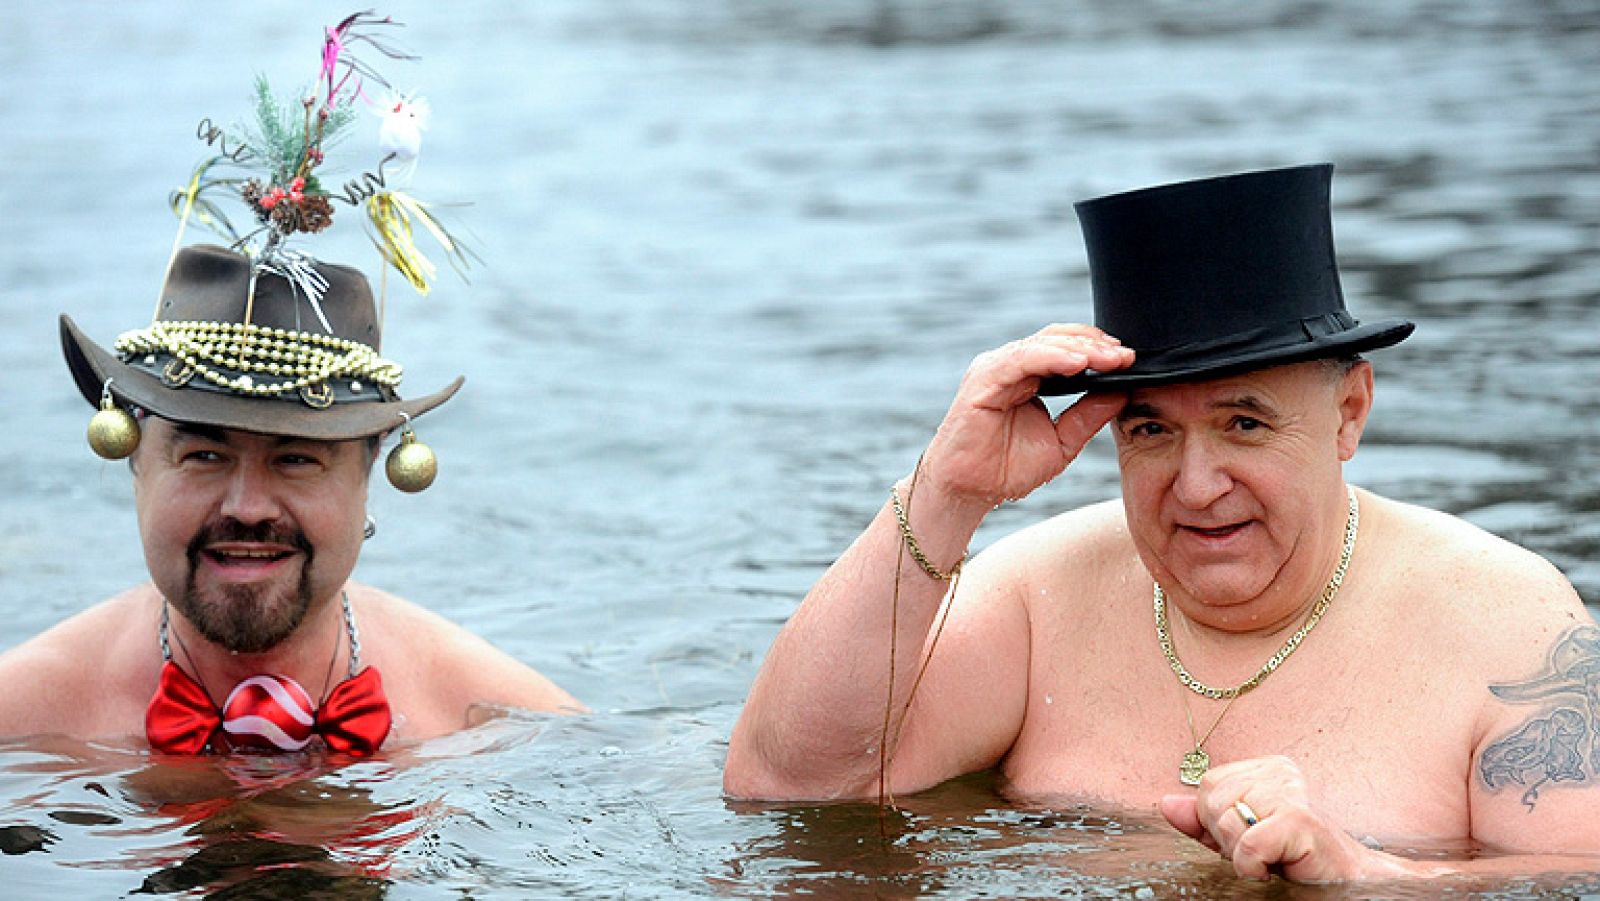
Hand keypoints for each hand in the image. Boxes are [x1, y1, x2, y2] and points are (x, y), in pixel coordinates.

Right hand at [919, 324, 1132, 509]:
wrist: (967, 491)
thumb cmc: (1004, 469)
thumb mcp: (1062, 442)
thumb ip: (1088, 416)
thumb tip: (1122, 392)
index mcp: (1028, 377)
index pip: (1067, 349)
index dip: (1099, 351)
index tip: (1130, 360)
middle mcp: (1010, 367)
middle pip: (1058, 339)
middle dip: (1095, 346)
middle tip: (1127, 356)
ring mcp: (994, 370)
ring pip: (1042, 345)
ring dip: (1079, 349)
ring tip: (1109, 358)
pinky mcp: (982, 380)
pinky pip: (1020, 360)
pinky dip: (1051, 358)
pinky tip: (1078, 363)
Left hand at [1159, 755, 1399, 882]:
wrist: (1345, 881)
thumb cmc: (1293, 859)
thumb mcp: (1238, 838)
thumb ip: (1202, 820)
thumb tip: (1165, 803)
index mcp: (1265, 768)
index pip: (1207, 784)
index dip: (1215, 821)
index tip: (1248, 838)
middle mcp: (1279, 772)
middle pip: (1211, 799)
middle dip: (1226, 837)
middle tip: (1262, 851)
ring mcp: (1290, 791)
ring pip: (1226, 821)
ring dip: (1241, 853)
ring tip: (1272, 857)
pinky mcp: (1298, 817)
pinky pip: (1247, 845)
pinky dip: (1252, 866)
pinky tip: (1277, 866)